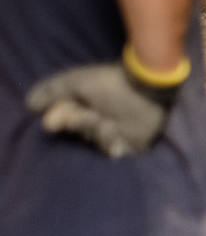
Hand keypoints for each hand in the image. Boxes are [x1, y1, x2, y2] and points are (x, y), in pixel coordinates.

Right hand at [26, 60, 179, 157]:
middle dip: (78, 124)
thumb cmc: (109, 82)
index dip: (59, 119)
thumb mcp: (75, 82)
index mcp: (83, 104)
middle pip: (78, 131)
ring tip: (105, 121)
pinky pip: (113, 153)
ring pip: (93, 142)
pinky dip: (110, 145)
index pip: (63, 118)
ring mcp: (114, 133)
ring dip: (95, 132)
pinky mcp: (131, 145)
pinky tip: (115, 134)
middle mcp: (97, 119)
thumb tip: (29, 104)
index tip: (53, 120)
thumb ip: (51, 91)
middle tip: (88, 116)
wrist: (146, 88)